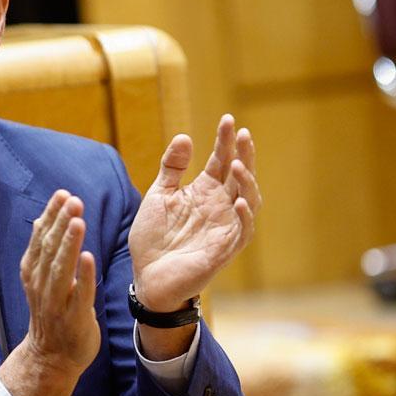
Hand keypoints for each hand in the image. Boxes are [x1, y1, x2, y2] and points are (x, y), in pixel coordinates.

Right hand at [0, 190, 101, 395]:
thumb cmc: (51, 312)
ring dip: (69, 243)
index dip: (51, 215)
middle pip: (50, 248)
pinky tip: (89, 257)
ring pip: (61, 268)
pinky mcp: (73, 317)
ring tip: (78, 221)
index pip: (41, 237)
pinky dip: (83, 276)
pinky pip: (79, 294)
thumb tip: (46, 217)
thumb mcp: (42, 277)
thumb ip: (45, 249)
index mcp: (33, 271)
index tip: (63, 194)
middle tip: (73, 200)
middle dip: (61, 222)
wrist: (50, 356)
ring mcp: (56, 301)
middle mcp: (41, 283)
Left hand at [130, 115, 261, 311]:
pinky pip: (243, 232)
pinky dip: (244, 217)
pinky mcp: (224, 249)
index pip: (221, 161)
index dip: (225, 141)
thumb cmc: (154, 238)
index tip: (228, 119)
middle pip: (240, 176)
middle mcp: (220, 207)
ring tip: (238, 165)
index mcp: (205, 192)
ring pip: (249, 201)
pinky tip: (239, 202)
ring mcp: (225, 227)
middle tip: (243, 134)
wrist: (147, 276)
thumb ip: (171, 168)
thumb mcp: (159, 196)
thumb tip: (184, 136)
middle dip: (244, 155)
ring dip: (247, 183)